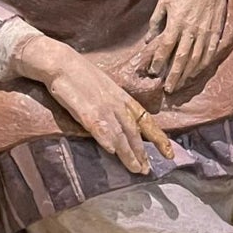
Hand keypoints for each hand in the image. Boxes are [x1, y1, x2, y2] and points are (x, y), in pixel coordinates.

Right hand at [12, 36, 174, 173]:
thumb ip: (117, 106)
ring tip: (136, 169)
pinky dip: (107, 140)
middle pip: (134, 132)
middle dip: (143, 153)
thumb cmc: (83, 76)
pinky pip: (99, 128)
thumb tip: (126, 124)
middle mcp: (117, 104)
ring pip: (120, 134)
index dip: (159, 138)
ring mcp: (103, 108)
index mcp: (124, 99)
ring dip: (129, 154)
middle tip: (148, 170)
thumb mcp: (108, 89)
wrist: (62, 63)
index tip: (169, 153)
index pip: (147, 121)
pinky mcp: (86, 111)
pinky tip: (113, 152)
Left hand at [139, 0, 230, 93]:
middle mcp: (191, 29)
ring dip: (188, 74)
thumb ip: (156, 21)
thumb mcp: (164, 0)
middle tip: (168, 89)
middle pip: (181, 58)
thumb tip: (148, 40)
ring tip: (181, 84)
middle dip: (174, 76)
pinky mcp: (216, 29)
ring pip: (196, 58)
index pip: (166, 48)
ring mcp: (206, 30)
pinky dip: (204, 64)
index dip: (158, 62)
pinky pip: (210, 51)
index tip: (153, 72)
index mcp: (176, 21)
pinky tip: (198, 72)